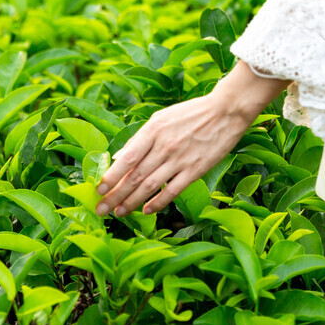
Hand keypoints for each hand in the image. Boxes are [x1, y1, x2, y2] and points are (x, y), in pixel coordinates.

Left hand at [95, 62, 288, 216]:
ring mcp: (179, 159)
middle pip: (134, 176)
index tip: (98, 189)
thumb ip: (140, 139)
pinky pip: (172, 191)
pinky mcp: (195, 170)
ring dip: (131, 202)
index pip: (126, 158)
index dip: (110, 176)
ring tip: (119, 213)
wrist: (226, 111)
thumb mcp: (161, 119)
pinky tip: (146, 211)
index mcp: (152, 131)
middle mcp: (163, 146)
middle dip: (115, 195)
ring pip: (149, 186)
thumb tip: (118, 157)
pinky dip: (157, 203)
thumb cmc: (191, 114)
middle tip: (101, 209)